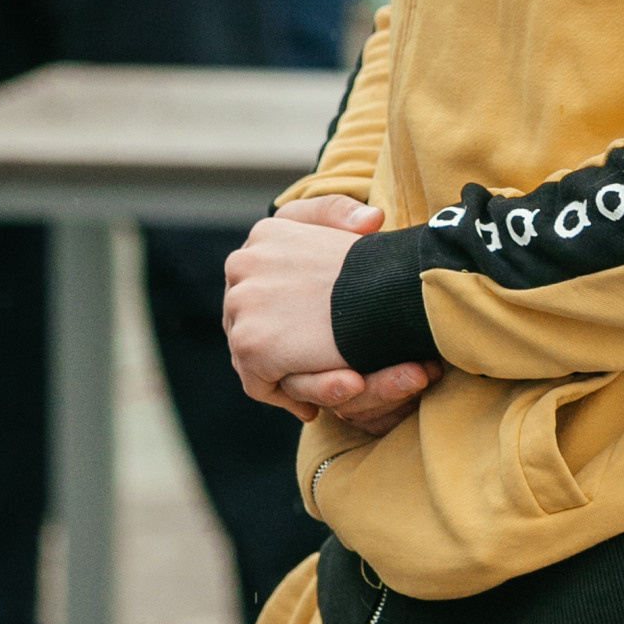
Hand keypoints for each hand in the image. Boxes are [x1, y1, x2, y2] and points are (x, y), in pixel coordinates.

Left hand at [223, 194, 435, 431]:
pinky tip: (309, 408)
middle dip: (273, 346)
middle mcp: (241, 265)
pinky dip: (284, 398)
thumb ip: (339, 215)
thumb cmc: (375, 263)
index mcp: (263, 235)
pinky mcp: (250, 344)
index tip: (303, 340)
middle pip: (247, 318)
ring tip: (308, 397)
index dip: (279, 315)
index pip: (258, 283)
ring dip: (279, 374)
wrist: (383, 291)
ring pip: (251, 352)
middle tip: (300, 373)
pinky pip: (259, 383)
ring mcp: (241, 303)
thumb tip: (368, 219)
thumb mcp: (350, 222)